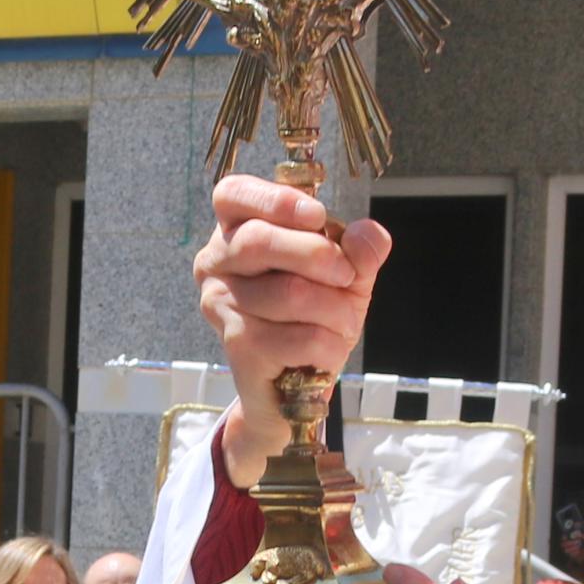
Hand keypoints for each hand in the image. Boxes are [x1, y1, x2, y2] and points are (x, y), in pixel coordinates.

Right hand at [195, 172, 387, 484]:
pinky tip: (326, 350)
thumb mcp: (344, 276)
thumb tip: (368, 236)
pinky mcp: (236, 344)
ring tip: (342, 322)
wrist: (291, 388)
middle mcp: (215, 263)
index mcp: (235, 230)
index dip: (277, 200)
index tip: (319, 216)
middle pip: (259, 241)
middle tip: (347, 275)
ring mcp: (220, 304)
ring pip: (289, 293)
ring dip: (335, 310)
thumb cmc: (311, 318)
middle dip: (318, 256)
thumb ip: (359, 250)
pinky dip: (329, 343)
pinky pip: (298, 335)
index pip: (233, 194)